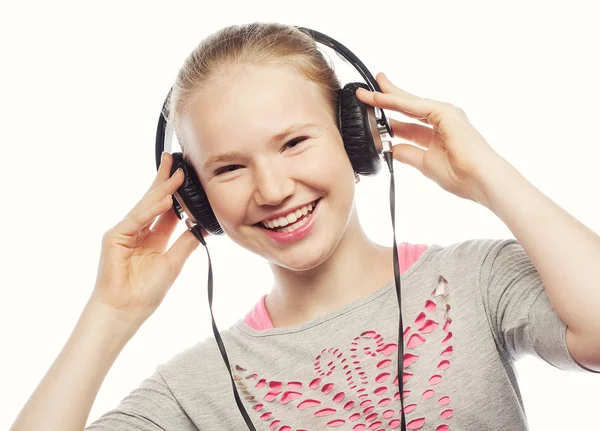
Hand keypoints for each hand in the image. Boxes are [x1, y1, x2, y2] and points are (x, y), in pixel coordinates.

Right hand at [91, 152, 206, 325]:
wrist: (126, 311)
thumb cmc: (146, 291)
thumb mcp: (174, 262)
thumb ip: (187, 242)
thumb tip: (206, 226)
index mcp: (153, 236)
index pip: (167, 209)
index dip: (177, 193)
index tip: (188, 177)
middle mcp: (139, 230)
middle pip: (154, 200)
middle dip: (165, 180)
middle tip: (176, 160)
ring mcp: (125, 232)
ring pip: (146, 206)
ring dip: (162, 190)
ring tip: (177, 175)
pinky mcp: (114, 237)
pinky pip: (136, 219)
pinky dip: (150, 209)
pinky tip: (165, 199)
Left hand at [356, 72, 504, 201]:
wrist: (481, 180)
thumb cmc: (462, 176)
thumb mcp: (425, 164)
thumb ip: (408, 153)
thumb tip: (391, 148)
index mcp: (437, 134)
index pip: (407, 123)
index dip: (388, 118)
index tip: (371, 114)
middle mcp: (441, 120)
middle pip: (406, 107)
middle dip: (385, 100)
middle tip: (364, 92)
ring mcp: (444, 114)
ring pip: (408, 103)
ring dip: (386, 97)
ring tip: (365, 93)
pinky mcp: (445, 112)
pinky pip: (413, 106)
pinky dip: (395, 101)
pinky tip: (379, 98)